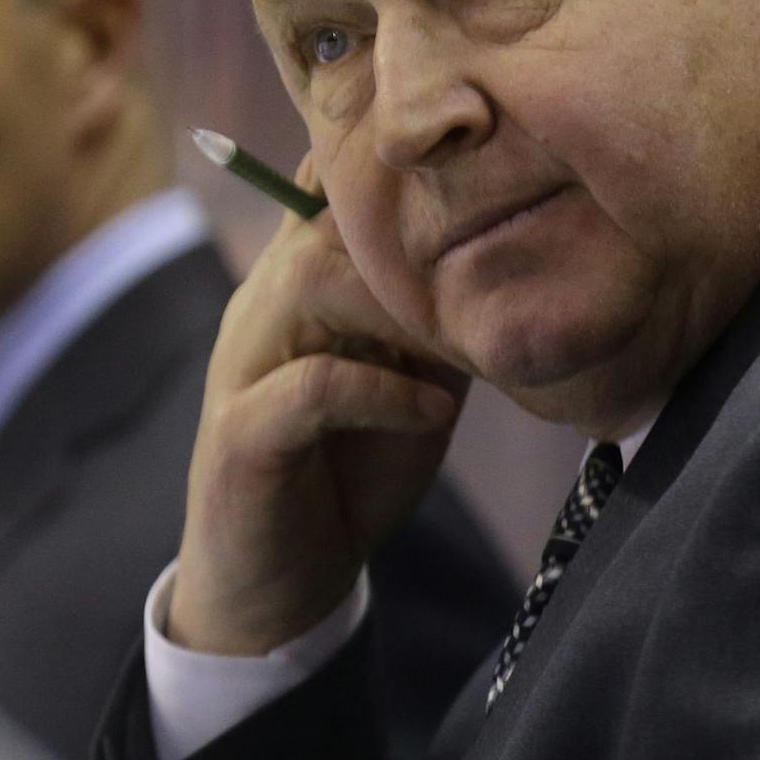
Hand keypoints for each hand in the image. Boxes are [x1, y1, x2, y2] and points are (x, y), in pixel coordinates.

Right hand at [169, 165, 466, 654]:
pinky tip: (432, 416)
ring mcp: (244, 367)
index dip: (393, 173)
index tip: (482, 181)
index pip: (327, 190)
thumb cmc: (352, 469)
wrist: (278, 586)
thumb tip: (517, 266)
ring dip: (398, 310)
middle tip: (490, 286)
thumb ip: (443, 322)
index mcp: (299, 284)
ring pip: (307, 281)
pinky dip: (382, 392)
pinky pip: (310, 386)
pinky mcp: (241, 437)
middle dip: (416, 246)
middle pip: (327, 221)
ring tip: (459, 348)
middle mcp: (262, 308)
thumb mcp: (414, 382)